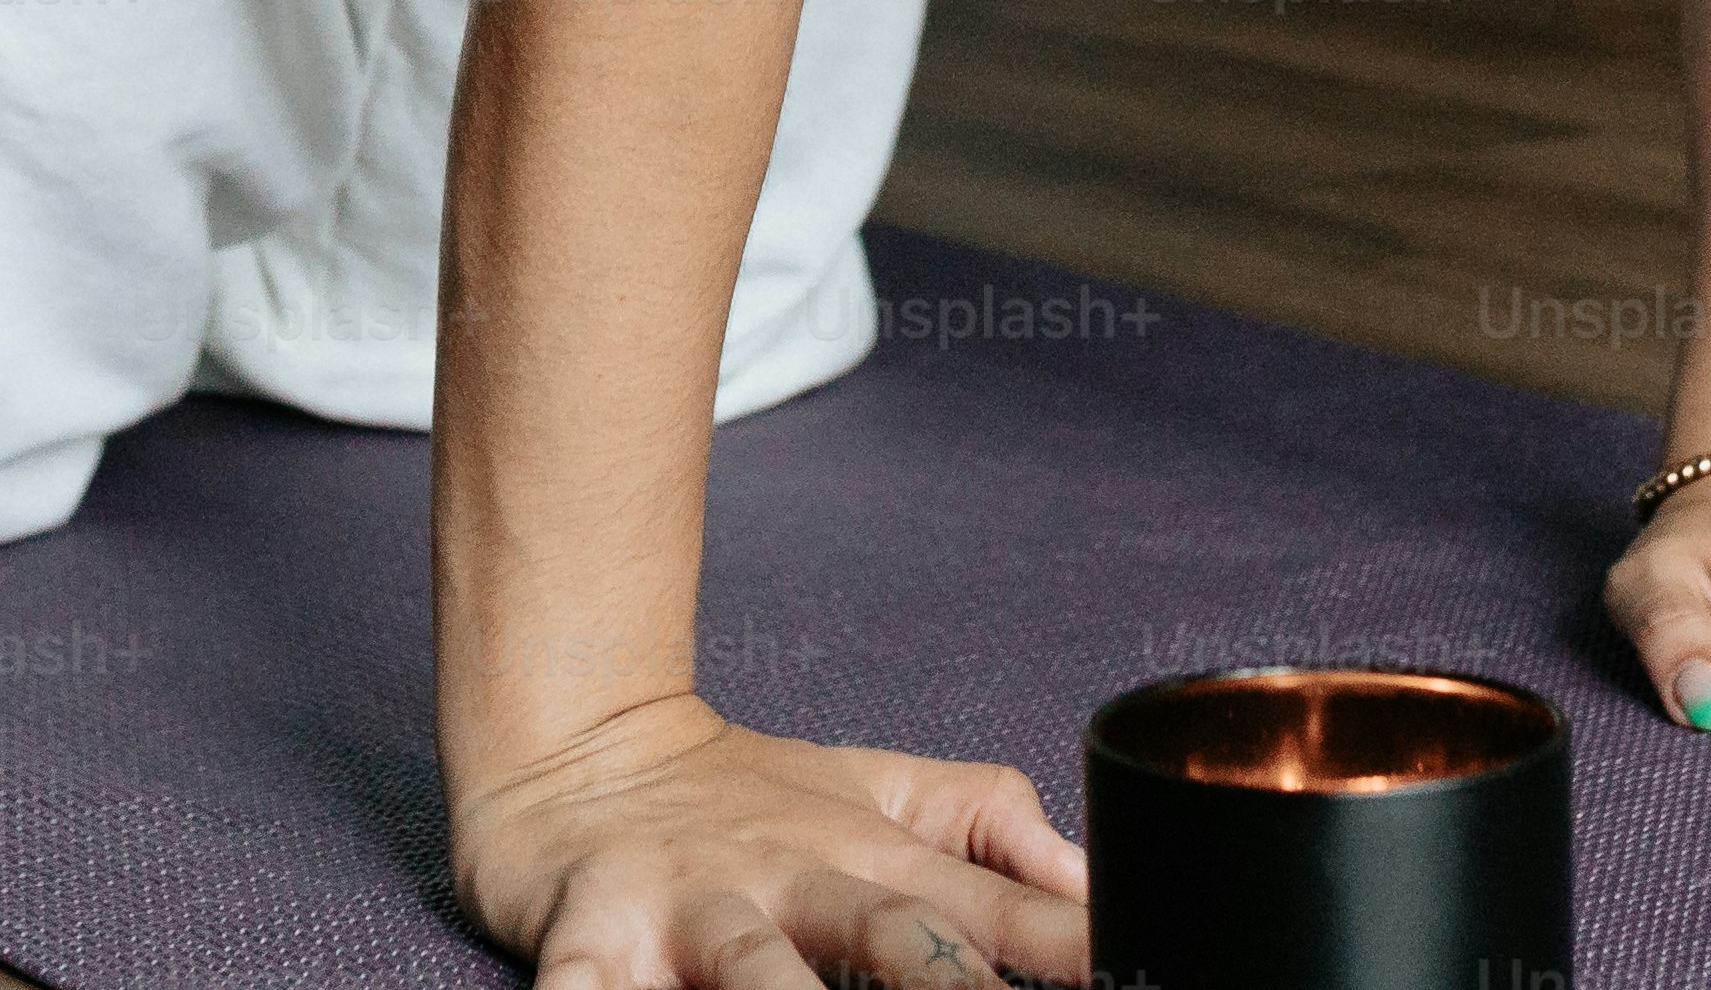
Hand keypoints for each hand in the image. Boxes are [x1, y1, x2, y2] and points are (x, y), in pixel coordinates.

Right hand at [455, 693, 1096, 989]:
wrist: (575, 744)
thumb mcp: (879, 790)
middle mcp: (791, 874)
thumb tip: (1097, 881)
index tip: (1134, 974)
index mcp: (870, 850)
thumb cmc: (743, 795)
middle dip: (947, 989)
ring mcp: (690, 904)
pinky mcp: (586, 931)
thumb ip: (989, 827)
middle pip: (889, 935)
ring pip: (753, 969)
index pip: (996, 905)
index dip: (1070, 944)